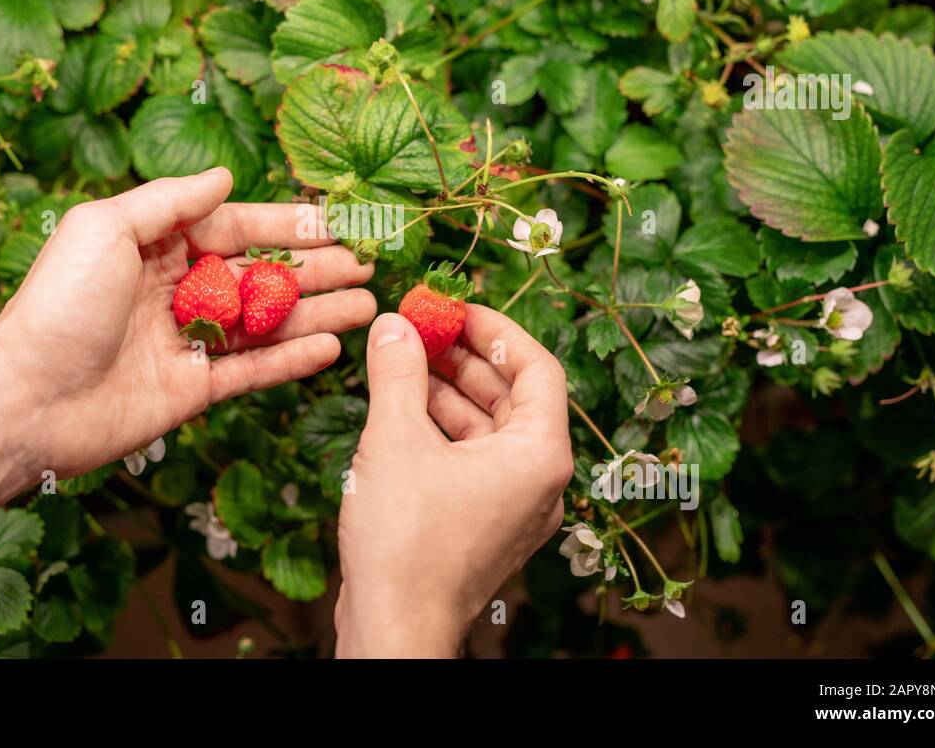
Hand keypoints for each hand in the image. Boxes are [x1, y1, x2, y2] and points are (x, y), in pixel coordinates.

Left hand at [0, 167, 375, 478]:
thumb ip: (170, 200)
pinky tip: (331, 348)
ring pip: (265, 323)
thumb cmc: (60, 304)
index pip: (237, 227)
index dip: (288, 225)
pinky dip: (291, 360)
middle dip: (315, 269)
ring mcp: (186, 342)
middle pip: (260, 274)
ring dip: (317, 312)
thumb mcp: (107, 228)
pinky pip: (251, 371)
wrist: (25, 397)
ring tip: (367, 304)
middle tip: (369, 264)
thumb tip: (225, 175)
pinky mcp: (191, 390)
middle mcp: (175, 290)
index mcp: (155, 246)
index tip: (337, 222)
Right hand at [334, 305, 571, 656]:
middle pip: (512, 395)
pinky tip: (400, 408)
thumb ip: (398, 372)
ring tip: (401, 360)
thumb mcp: (396, 439)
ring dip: (447, 390)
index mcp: (539, 454)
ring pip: (488, 427)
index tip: (453, 305)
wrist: (394, 629)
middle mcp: (538, 479)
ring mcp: (513, 505)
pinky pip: (472, 458)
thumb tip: (394, 324)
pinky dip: (441, 429)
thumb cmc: (405, 540)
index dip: (495, 328)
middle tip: (420, 326)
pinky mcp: (484, 523)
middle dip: (465, 356)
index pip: (537, 367)